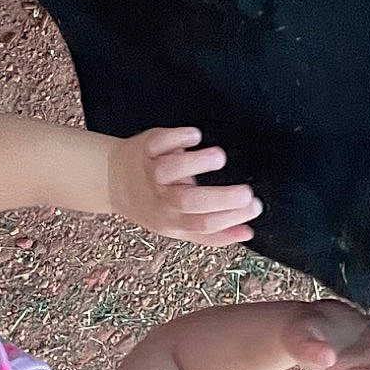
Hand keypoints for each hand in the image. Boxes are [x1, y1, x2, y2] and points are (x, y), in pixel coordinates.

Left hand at [108, 127, 262, 246]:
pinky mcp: (146, 148)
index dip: (231, 219)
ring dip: (196, 164)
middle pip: (188, 201)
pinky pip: (159, 142)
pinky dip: (177, 138)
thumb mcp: (179, 225)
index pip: (203, 224)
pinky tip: (195, 136)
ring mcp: (152, 172)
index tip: (256, 207)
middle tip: (247, 192)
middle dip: (220, 198)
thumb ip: (212, 233)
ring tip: (220, 158)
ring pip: (170, 170)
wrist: (113, 180)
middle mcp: (161, 198)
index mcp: (173, 220)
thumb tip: (248, 233)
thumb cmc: (155, 203)